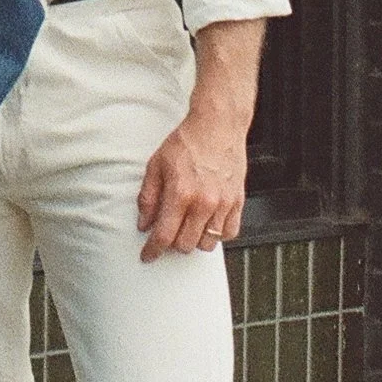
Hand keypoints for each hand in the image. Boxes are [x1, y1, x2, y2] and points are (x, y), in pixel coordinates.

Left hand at [134, 17, 263, 262]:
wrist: (217, 126)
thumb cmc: (187, 142)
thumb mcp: (156, 165)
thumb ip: (148, 197)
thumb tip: (144, 223)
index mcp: (180, 193)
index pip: (164, 236)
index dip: (153, 250)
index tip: (148, 256)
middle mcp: (203, 202)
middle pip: (186, 245)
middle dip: (173, 243)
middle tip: (168, 233)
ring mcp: (223, 204)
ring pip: (208, 244)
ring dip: (195, 240)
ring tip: (188, 226)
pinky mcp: (237, 201)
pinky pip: (229, 233)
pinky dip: (218, 235)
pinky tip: (208, 223)